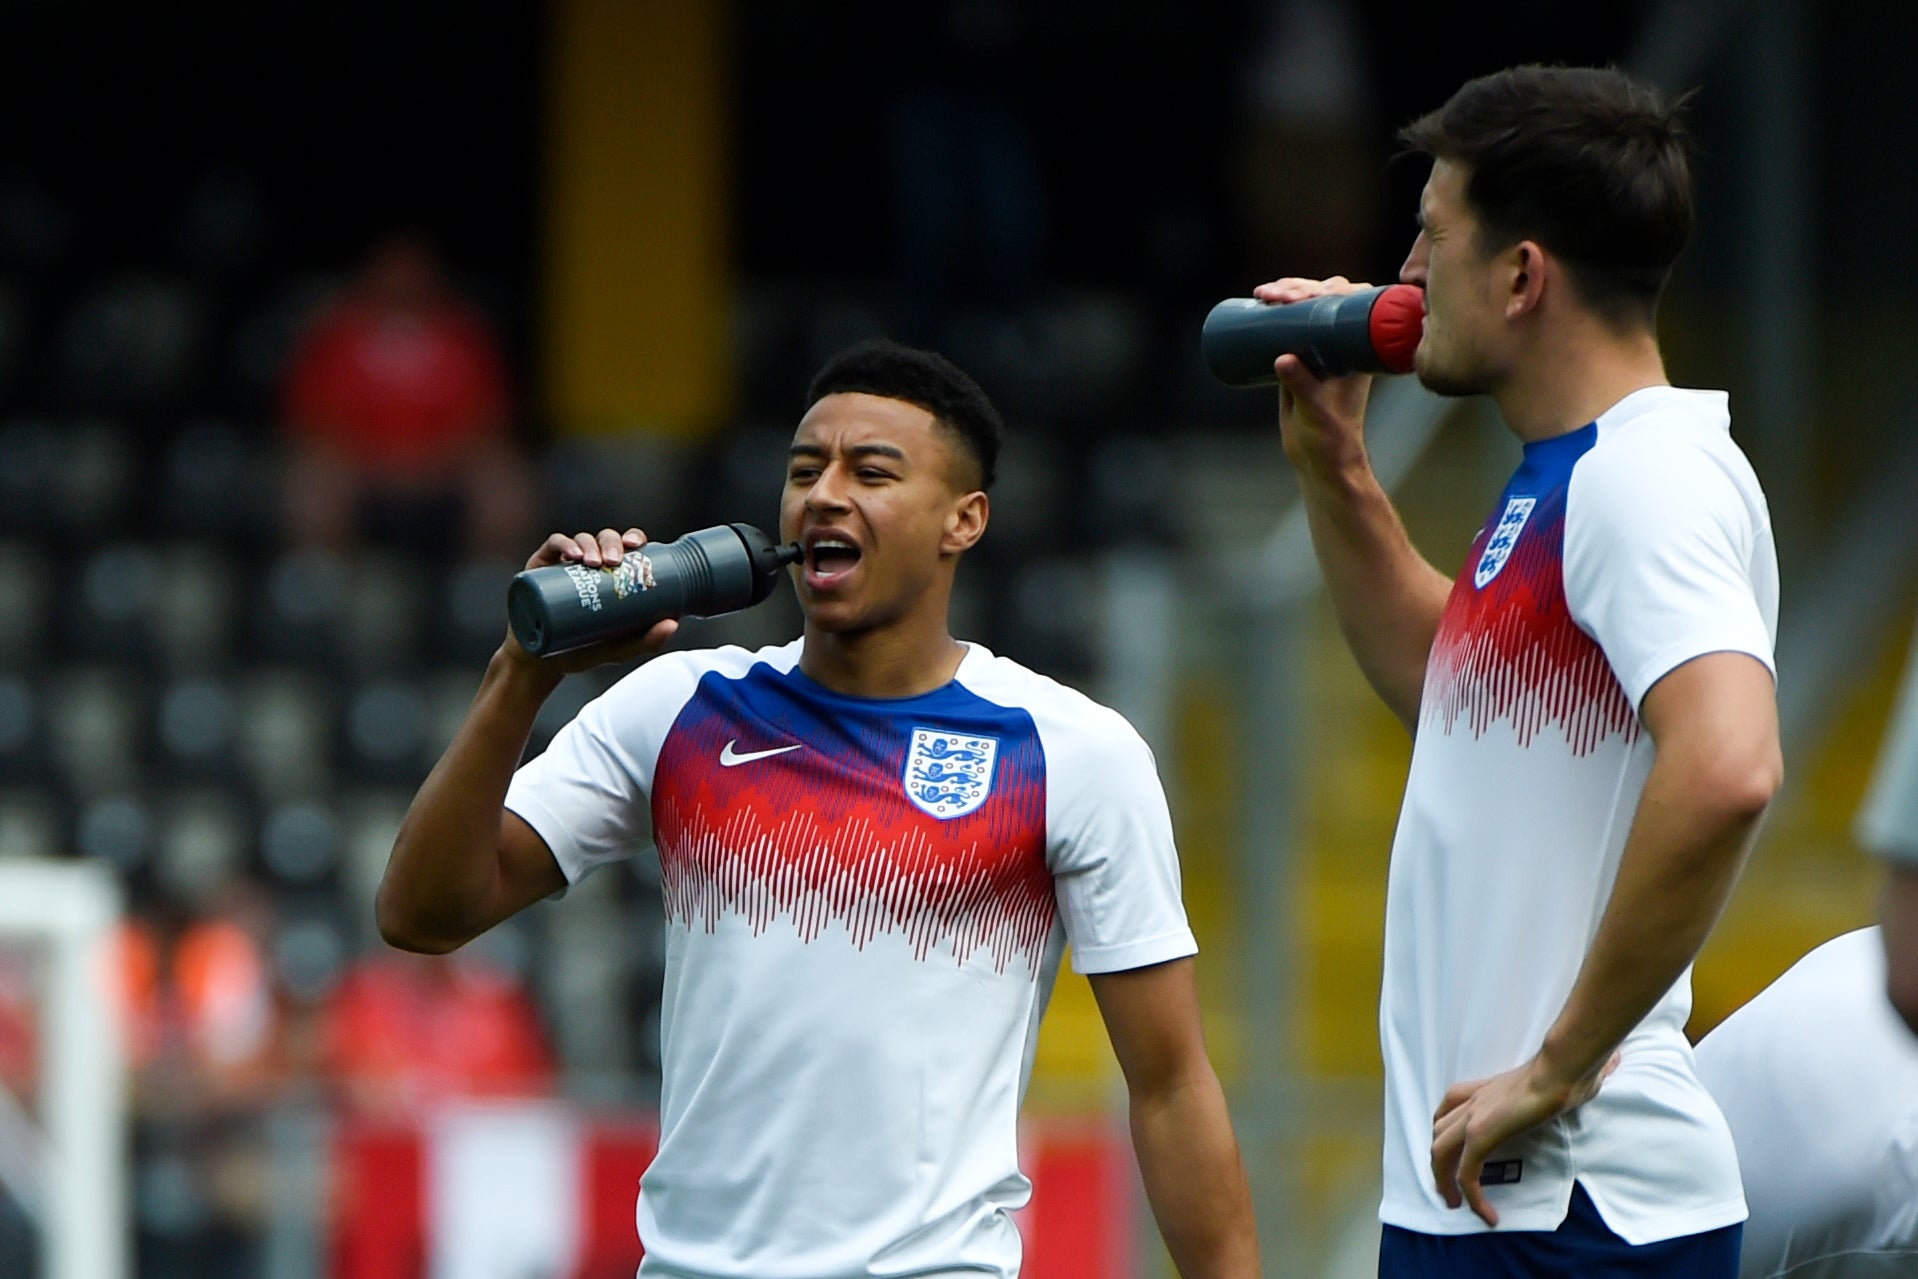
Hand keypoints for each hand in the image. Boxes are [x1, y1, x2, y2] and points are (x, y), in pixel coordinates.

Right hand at [500, 527, 679, 674]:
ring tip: (593, 562)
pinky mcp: (542, 567)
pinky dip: (563, 543)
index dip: (633, 538)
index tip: (637, 546)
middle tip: (614, 561)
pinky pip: (553, 545)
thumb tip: (674, 624)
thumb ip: (647, 641)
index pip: (626, 547)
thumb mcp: (619, 648)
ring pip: (581, 540)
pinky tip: (571, 555)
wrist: (543, 664)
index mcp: (612, 575)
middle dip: (612, 543)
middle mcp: (590, 565)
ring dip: (590, 544)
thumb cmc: (585, 652)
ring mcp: (565, 564)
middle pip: (605, 539)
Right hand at [1251, 276, 1375, 476]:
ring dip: (1285, 294)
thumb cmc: (1330, 437)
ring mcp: (1321, 351)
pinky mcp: (1301, 361)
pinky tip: (1260, 300)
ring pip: (1306, 311)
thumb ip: (1301, 385)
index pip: (1350, 303)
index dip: (1328, 289)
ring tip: (1261, 295)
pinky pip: (1290, 327)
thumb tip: (1281, 359)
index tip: (1301, 295)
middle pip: (1324, 300)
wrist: (1321, 460)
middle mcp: (1341, 345)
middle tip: (1272, 294)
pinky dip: (1276, 311)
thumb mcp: (1315, 410)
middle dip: (1298, 289)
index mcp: (1356, 350)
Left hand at [1429, 1051, 1618, 1225]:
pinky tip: (1488, 1215)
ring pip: (1440, 1154)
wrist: (1561, 1069)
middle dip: (1438, 1162)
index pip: (1448, 1106)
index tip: (1450, 1150)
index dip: (1443, 1130)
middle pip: (1438, 1133)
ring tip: (1457, 1205)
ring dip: (1444, 1182)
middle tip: (1448, 1188)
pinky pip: (1466, 1174)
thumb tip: (1609, 1065)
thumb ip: (1571, 1079)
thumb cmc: (1567, 1070)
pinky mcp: (1480, 1136)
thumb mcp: (1560, 1077)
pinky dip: (1472, 1198)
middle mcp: (1473, 1101)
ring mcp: (1472, 1118)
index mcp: (1486, 1089)